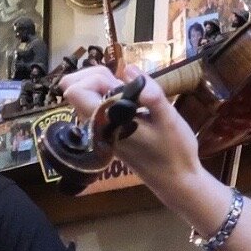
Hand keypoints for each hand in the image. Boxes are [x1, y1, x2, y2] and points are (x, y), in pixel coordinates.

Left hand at [59, 64, 202, 199]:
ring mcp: (100, 131)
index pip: (74, 91)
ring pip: (86, 96)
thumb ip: (150, 94)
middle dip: (98, 77)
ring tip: (133, 95)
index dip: (94, 78)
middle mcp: (97, 127)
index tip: (120, 84)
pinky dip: (111, 96)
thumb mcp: (169, 119)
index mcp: (106, 124)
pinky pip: (97, 106)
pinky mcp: (108, 132)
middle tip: (127, 85)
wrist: (176, 180)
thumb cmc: (175, 151)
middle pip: (75, 89)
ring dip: (105, 86)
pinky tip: (133, 102)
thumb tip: (129, 69)